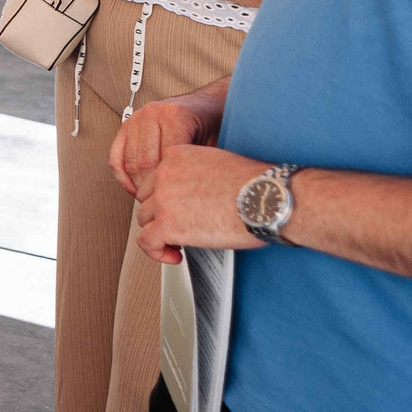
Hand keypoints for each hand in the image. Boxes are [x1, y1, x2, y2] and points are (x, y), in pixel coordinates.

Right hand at [109, 98, 218, 198]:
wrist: (206, 105)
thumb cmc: (213, 124)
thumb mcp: (214, 145)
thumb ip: (198, 165)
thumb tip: (190, 195)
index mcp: (174, 116)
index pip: (163, 162)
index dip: (166, 186)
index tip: (173, 202)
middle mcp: (152, 113)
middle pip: (142, 163)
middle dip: (150, 188)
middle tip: (160, 203)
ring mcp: (137, 117)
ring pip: (128, 161)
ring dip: (136, 184)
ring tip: (149, 197)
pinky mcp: (127, 124)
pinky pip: (115, 155)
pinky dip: (122, 175)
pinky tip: (133, 187)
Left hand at [133, 144, 270, 262]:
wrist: (267, 199)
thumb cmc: (256, 185)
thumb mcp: (218, 163)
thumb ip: (196, 173)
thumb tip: (194, 194)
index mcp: (176, 156)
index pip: (156, 178)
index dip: (165, 197)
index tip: (177, 209)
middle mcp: (165, 174)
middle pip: (147, 199)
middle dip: (161, 215)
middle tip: (180, 227)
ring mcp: (163, 199)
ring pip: (145, 220)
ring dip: (160, 233)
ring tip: (179, 242)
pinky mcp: (167, 225)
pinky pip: (147, 242)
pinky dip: (156, 252)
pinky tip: (174, 255)